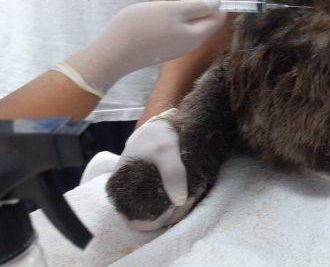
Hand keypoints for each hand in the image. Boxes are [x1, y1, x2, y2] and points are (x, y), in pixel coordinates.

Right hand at [66, 0, 225, 93]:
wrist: (112, 52)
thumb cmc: (142, 28)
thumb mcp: (172, 10)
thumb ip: (197, 6)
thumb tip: (218, 2)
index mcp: (197, 35)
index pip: (218, 14)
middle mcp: (189, 40)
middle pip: (200, 11)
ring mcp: (175, 40)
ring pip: (183, 13)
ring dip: (173, 0)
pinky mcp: (161, 40)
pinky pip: (170, 20)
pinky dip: (164, 9)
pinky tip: (151, 6)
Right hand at [114, 109, 192, 230]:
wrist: (161, 123)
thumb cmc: (157, 135)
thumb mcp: (166, 149)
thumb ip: (172, 172)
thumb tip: (179, 201)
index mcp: (121, 189)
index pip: (134, 220)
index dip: (155, 220)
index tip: (175, 207)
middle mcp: (129, 196)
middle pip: (150, 220)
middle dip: (173, 215)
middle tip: (191, 198)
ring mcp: (143, 194)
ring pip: (160, 215)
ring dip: (178, 210)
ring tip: (193, 193)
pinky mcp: (155, 190)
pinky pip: (166, 205)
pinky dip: (179, 203)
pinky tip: (191, 193)